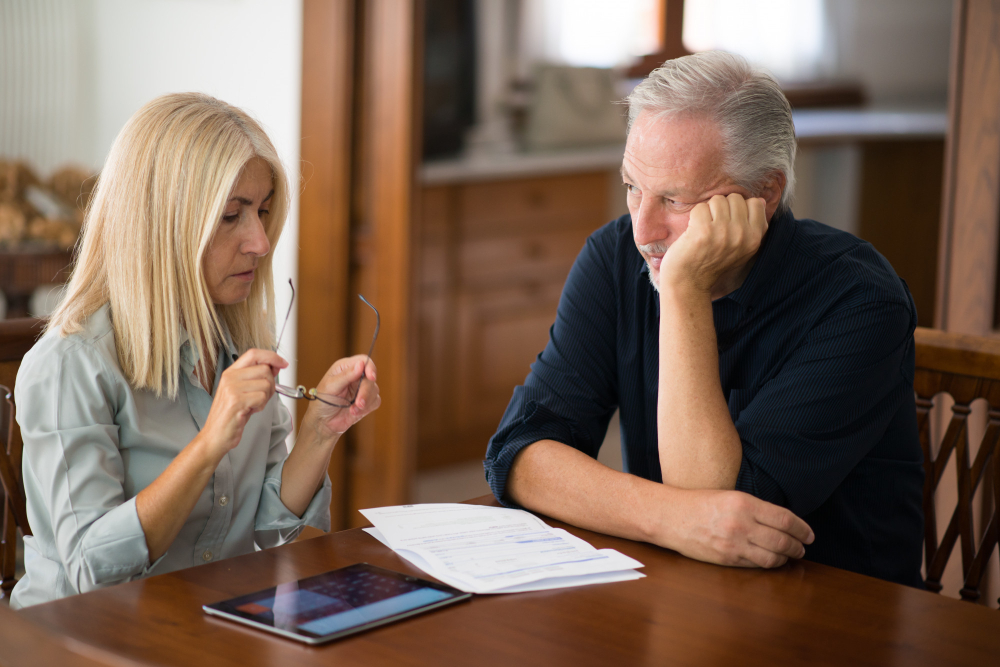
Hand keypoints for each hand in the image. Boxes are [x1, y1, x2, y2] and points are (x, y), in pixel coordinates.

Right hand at [199, 349, 285, 458]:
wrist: (215, 435)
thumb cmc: (231, 415)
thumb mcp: (242, 391)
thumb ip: (256, 377)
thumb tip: (275, 366)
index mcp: (231, 372)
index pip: (254, 353)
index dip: (272, 356)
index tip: (283, 363)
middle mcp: (230, 377)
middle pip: (264, 369)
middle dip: (271, 384)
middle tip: (261, 397)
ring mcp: (232, 388)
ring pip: (266, 384)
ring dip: (265, 397)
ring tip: (253, 405)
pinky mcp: (236, 401)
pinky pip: (262, 397)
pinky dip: (261, 406)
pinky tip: (250, 411)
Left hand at [302, 355, 380, 438]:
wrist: (322, 422)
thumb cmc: (322, 401)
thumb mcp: (331, 386)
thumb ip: (346, 375)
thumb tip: (361, 364)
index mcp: (345, 368)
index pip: (363, 361)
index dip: (370, 367)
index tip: (372, 377)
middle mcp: (355, 376)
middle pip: (370, 378)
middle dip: (366, 391)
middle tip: (359, 403)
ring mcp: (361, 389)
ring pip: (375, 390)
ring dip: (365, 402)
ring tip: (352, 410)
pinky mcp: (366, 402)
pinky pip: (375, 401)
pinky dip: (366, 408)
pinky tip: (354, 412)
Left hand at [660, 194, 766, 294]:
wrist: (689, 282)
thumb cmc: (712, 263)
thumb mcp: (741, 249)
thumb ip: (752, 226)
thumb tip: (760, 200)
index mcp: (754, 238)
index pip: (755, 203)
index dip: (739, 208)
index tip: (729, 222)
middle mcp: (741, 235)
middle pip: (735, 198)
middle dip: (722, 208)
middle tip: (714, 226)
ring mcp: (723, 232)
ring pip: (717, 200)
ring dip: (708, 211)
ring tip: (704, 229)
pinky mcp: (703, 230)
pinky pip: (700, 207)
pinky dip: (694, 217)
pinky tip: (694, 231)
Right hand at [662, 488, 813, 567]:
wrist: (671, 516)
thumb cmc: (699, 503)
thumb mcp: (730, 496)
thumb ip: (756, 509)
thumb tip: (783, 522)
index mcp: (744, 503)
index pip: (785, 519)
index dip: (802, 529)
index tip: (809, 534)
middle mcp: (741, 523)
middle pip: (782, 540)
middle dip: (798, 546)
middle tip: (803, 547)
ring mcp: (733, 543)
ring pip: (772, 557)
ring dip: (786, 558)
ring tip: (790, 556)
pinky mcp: (726, 558)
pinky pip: (755, 564)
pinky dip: (768, 564)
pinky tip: (771, 560)